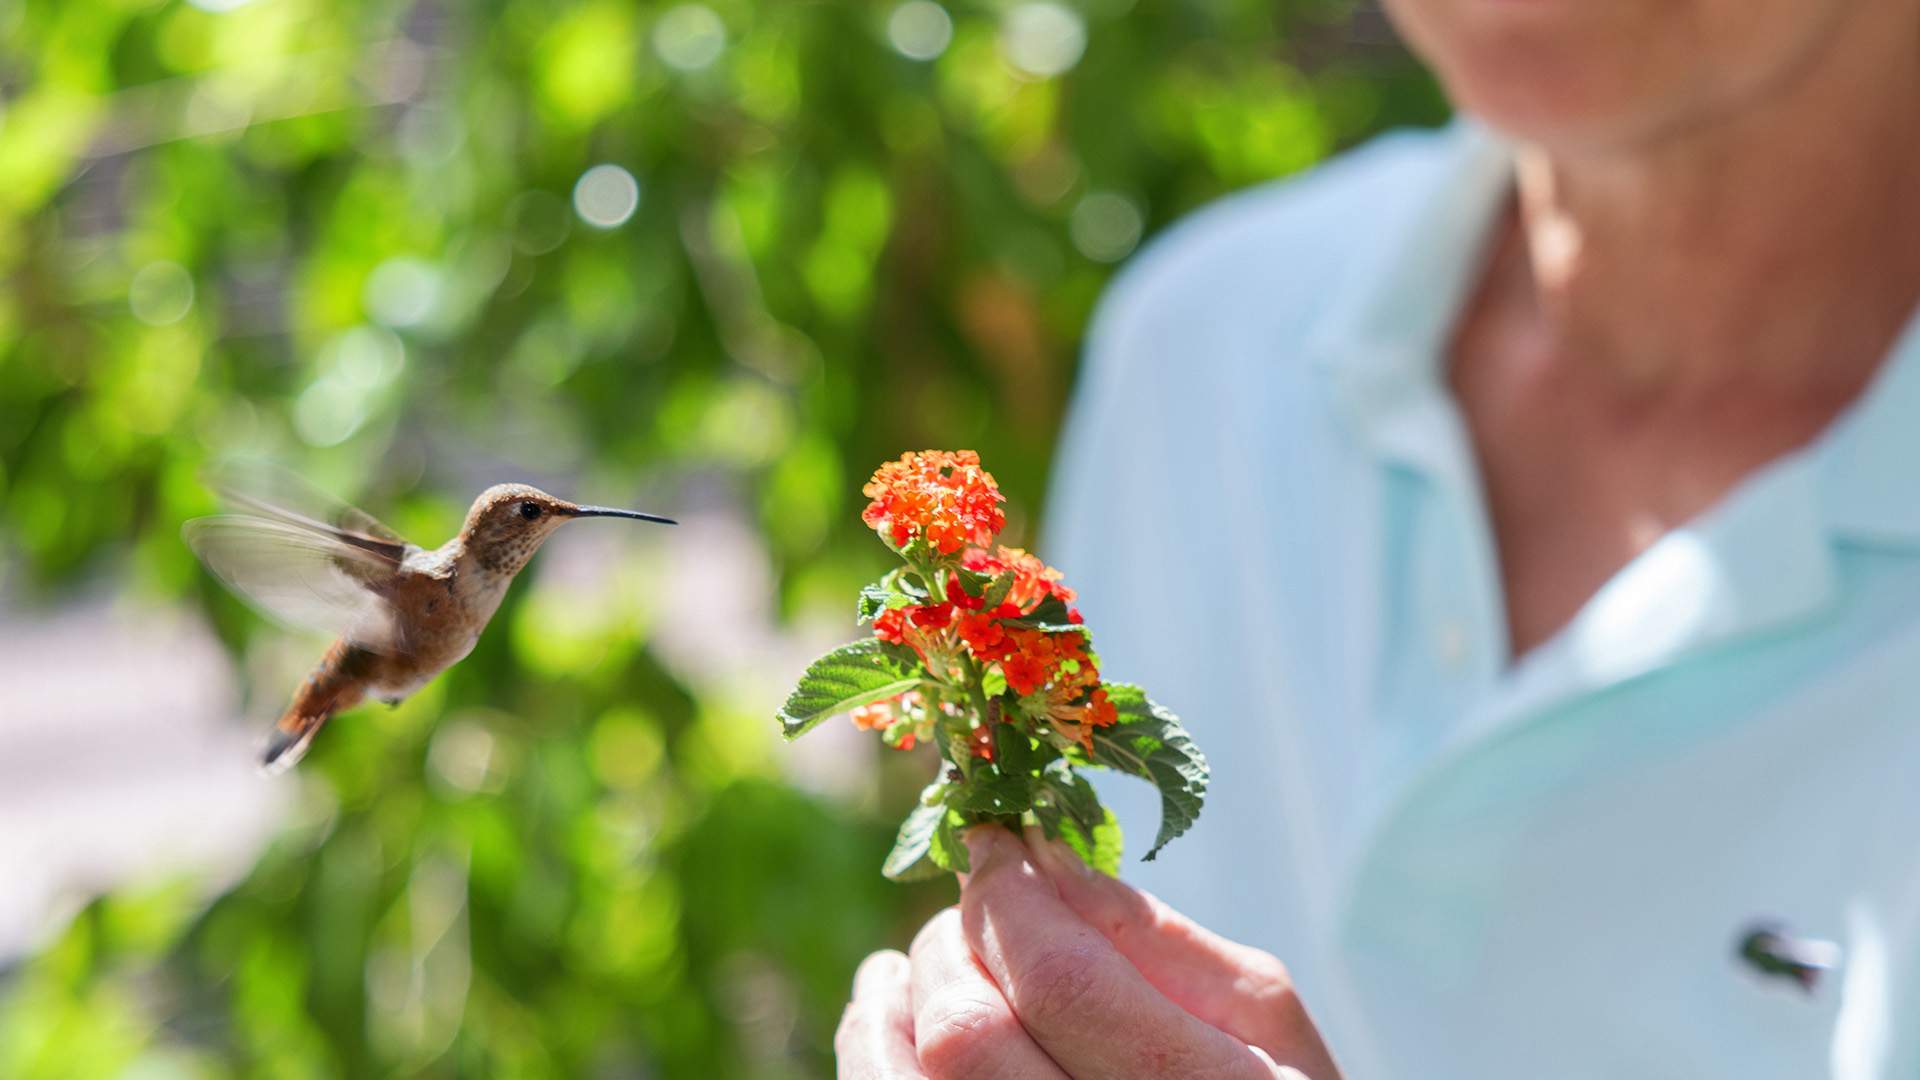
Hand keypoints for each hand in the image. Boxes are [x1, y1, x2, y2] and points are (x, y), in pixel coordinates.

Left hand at [836, 827, 1339, 1078]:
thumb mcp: (1260, 1020)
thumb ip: (1152, 936)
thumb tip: (1039, 855)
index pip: (1062, 978)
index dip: (1007, 894)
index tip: (991, 841)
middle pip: (968, 1034)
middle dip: (954, 944)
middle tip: (973, 908)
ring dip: (894, 1001)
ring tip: (904, 964)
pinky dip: (872, 1053)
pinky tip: (889, 1017)